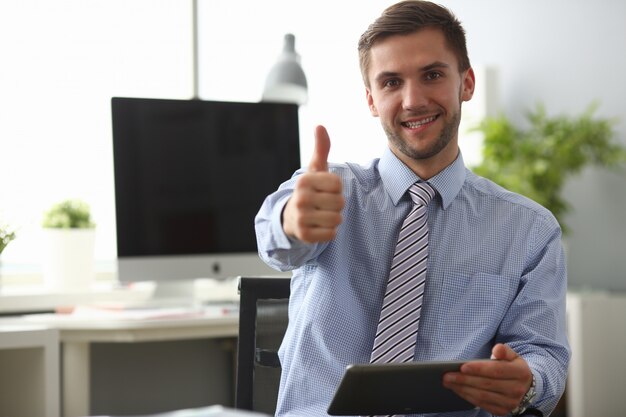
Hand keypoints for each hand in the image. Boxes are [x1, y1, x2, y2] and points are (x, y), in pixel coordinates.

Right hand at [282, 125, 344, 242]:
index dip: (336, 188)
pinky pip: (331, 234)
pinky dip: (329, 232)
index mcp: (304, 180)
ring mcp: (301, 218)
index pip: (338, 184)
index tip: (324, 190)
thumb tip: (320, 125)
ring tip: (321, 215)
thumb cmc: (309, 191)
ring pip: (337, 219)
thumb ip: (321, 149)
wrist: (289, 218)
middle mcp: (300, 198)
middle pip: (340, 203)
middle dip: (336, 205)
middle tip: (323, 205)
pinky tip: (318, 227)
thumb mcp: (315, 170)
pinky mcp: (304, 235)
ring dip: (333, 219)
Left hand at [442, 344, 533, 415]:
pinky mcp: (502, 411)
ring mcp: (510, 403)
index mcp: (520, 373)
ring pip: (482, 396)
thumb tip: (497, 349)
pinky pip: (482, 404)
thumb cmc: (512, 367)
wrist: (525, 386)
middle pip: (486, 385)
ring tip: (448, 382)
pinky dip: (467, 397)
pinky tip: (457, 390)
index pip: (496, 371)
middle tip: (447, 375)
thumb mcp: (512, 355)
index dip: (479, 369)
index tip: (462, 367)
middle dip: (464, 380)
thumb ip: (504, 350)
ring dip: (462, 389)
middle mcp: (517, 390)